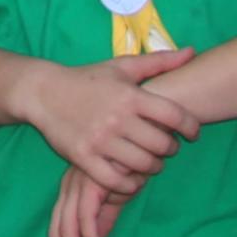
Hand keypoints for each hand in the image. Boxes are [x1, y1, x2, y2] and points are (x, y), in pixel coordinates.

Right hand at [13, 51, 197, 191]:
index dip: (191, 127)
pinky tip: (132, 179)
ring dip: (153, 167)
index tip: (193, 133)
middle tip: (167, 148)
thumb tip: (192, 51)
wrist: (43, 92)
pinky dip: (130, 185)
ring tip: (151, 162)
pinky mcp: (84, 157)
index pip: (174, 115)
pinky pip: (116, 181)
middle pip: (162, 145)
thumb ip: (159, 61)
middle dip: (171, 149)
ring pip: (143, 165)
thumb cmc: (87, 79)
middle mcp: (117, 118)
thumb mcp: (121, 66)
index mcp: (130, 95)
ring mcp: (100, 140)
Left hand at [48, 162, 132, 236]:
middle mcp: (69, 189)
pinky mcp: (92, 182)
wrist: (142, 138)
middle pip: (57, 233)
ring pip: (68, 229)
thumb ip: (103, 221)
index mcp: (70, 193)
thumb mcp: (114, 200)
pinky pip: (86, 216)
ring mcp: (77, 185)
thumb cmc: (129, 167)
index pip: (58, 231)